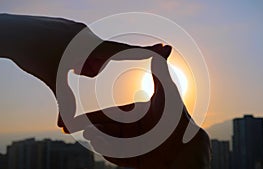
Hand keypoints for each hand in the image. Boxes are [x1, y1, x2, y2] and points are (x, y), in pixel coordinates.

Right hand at [79, 52, 210, 168]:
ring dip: (99, 139)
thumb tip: (165, 46)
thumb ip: (160, 71)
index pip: (109, 115)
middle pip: (106, 129)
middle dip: (91, 128)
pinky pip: (121, 157)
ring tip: (90, 136)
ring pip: (112, 143)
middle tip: (74, 128)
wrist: (188, 145)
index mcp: (135, 114)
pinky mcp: (138, 160)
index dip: (93, 116)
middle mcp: (133, 130)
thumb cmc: (177, 116)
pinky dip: (110, 153)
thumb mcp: (167, 91)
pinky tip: (100, 148)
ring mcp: (135, 146)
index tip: (78, 117)